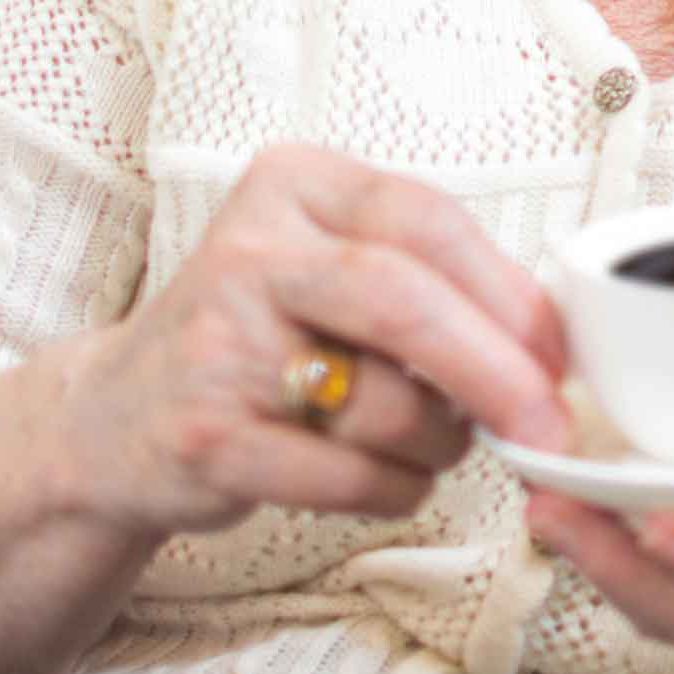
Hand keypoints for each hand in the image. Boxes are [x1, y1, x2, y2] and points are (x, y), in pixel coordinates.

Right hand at [57, 145, 572, 538]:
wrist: (116, 418)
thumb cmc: (260, 338)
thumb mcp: (329, 267)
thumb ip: (426, 276)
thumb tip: (551, 338)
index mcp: (293, 185)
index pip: (428, 220)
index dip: (509, 291)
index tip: (557, 350)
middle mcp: (248, 252)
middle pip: (405, 300)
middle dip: (496, 371)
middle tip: (546, 423)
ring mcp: (217, 345)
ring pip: (384, 402)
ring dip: (441, 441)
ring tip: (435, 443)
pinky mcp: (205, 438)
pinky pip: (346, 474)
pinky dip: (395, 488)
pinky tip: (390, 479)